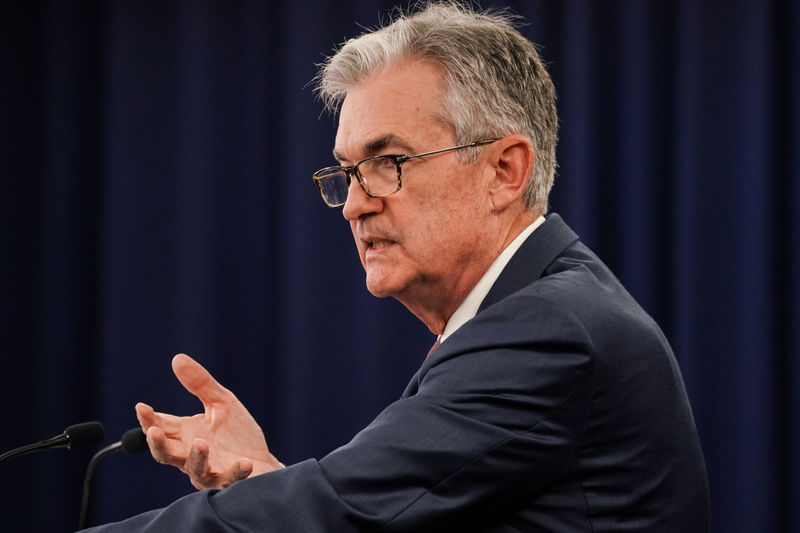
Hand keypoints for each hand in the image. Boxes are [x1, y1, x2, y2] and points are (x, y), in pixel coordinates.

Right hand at [135, 353, 282, 489]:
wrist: (263, 463)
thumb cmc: (238, 434)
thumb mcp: (221, 403)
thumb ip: (200, 384)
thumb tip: (177, 358)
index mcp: (186, 434)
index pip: (160, 427)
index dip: (149, 419)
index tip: (141, 407)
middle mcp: (191, 455)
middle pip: (166, 453)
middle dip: (158, 444)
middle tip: (154, 431)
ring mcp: (210, 471)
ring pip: (195, 469)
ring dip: (197, 457)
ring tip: (201, 443)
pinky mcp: (230, 481)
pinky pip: (230, 478)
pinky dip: (235, 471)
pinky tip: (244, 462)